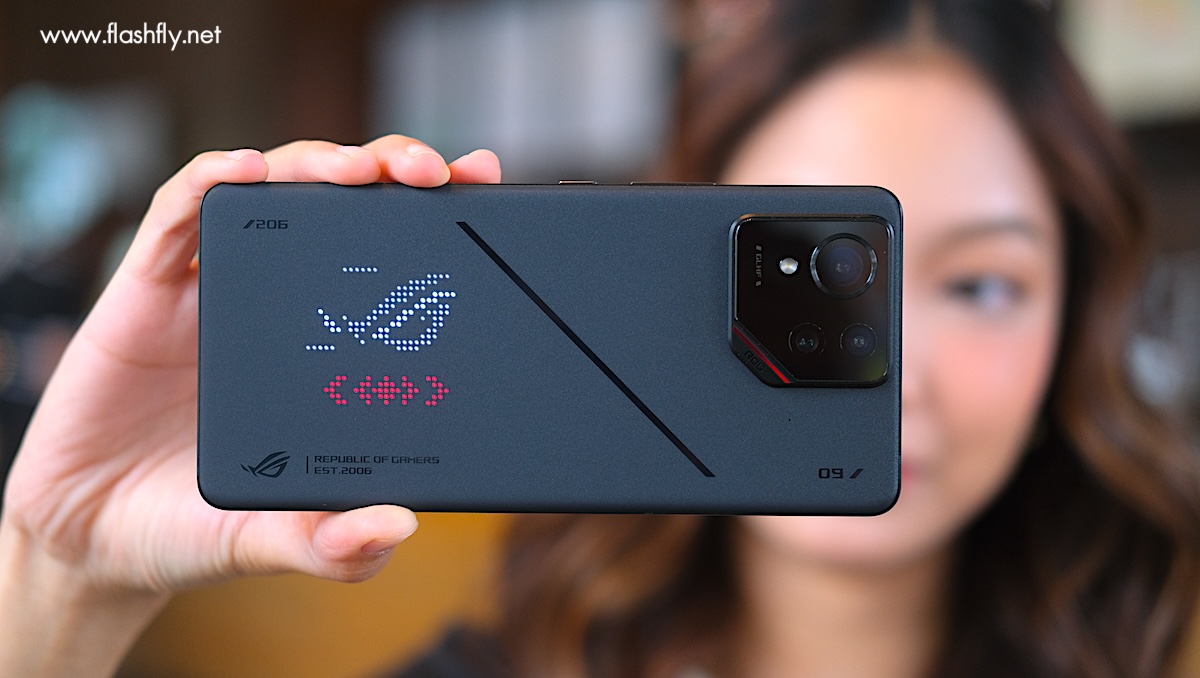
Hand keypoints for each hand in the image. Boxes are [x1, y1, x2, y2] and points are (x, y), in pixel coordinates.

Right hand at [0, 136, 499, 674]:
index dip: (434, 217)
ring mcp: (215, 289)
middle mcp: (278, 305)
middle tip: (432, 173)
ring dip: (317, 165)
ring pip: (272, 193)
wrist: (93, 539)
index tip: (482, 185)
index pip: (389, 260)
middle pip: (340, 206)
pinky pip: (177, 216)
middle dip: (390, 171)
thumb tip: (400, 526)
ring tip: (358, 169)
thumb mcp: (276, 541)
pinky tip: (244, 173)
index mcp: (325, 349)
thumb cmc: (195, 527)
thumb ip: (332, 545)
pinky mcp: (145, 289)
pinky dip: (211, 183)